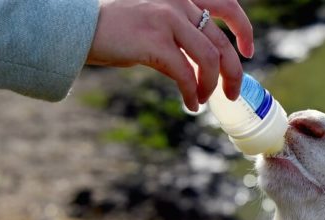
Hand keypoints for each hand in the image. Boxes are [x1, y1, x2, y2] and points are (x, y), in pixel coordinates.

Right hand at [86, 0, 253, 110]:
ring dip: (211, 86)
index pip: (226, 5)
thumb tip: (208, 62)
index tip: (247, 52)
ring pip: (209, 59)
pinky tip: (190, 103)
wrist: (77, 28)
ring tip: (203, 100)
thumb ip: (181, 30)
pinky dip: (193, 93)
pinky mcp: (155, 41)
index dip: (243, 30)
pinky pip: (187, 74)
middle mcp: (177, 0)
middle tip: (233, 93)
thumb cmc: (115, 29)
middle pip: (221, 42)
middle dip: (233, 72)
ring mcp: (167, 19)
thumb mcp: (155, 19)